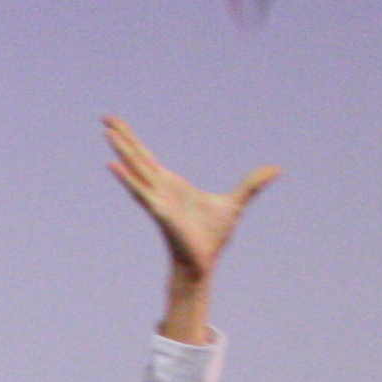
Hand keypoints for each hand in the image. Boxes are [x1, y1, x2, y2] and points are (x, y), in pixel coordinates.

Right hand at [105, 117, 277, 340]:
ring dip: (122, 152)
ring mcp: (156, 199)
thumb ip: (252, 184)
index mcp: (171, 183)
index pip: (147, 156)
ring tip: (107, 134)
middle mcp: (159, 188)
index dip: (133, 139)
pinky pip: (141, 192)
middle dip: (123, 137)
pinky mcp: (159, 212)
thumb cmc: (212, 237)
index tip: (117, 124)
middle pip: (137, 157)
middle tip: (105, 118)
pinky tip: (114, 165)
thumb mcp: (236, 203)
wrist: (203, 263)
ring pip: (136, 170)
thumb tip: (276, 170)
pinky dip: (128, 179)